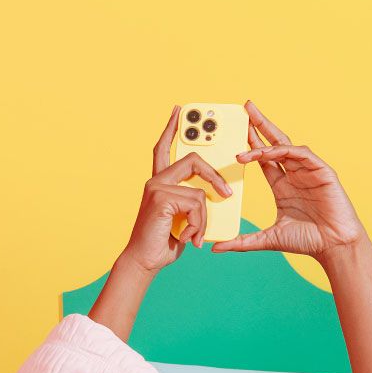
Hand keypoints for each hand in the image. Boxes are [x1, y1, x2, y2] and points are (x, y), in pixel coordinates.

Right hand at [122, 106, 232, 273]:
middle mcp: (155, 181)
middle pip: (192, 160)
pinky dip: (198, 224)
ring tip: (195, 235)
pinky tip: (188, 237)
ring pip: (199, 191)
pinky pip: (196, 204)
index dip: (172, 129)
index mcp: (160, 182)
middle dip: (214, 176)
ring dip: (203, 217)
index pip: (164, 148)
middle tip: (227, 195)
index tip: (178, 110)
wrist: (144, 261)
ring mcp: (157, 188)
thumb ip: (194, 201)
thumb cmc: (163, 242)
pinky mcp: (161, 198)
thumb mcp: (184, 217)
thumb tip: (216, 196)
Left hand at [211, 101, 366, 264]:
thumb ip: (241, 241)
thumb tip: (215, 248)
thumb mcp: (266, 239)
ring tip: (247, 131)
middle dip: (260, 125)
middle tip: (245, 108)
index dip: (250, 144)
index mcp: (282, 186)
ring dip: (266, 138)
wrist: (334, 247)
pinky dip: (285, 150)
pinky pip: (301, 153)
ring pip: (286, 145)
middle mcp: (294, 174)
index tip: (235, 131)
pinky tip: (269, 150)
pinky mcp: (322, 172)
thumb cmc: (306, 242)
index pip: (263, 159)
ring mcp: (308, 171)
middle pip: (274, 143)